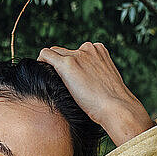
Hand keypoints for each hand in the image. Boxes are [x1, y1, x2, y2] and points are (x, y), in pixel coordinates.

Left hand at [37, 42, 155, 145]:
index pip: (76, 52)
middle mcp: (88, 48)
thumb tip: (83, 83)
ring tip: (50, 81)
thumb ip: (94, 76)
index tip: (69, 80)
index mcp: (99, 50)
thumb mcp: (105, 83)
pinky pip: (45, 54)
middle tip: (57, 83)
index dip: (70, 65)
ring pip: (54, 53)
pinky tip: (40, 74)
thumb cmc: (111, 103)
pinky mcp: (67, 63)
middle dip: (59, 65)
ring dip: (50, 65)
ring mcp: (78, 55)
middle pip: (63, 52)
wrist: (115, 107)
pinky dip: (41, 61)